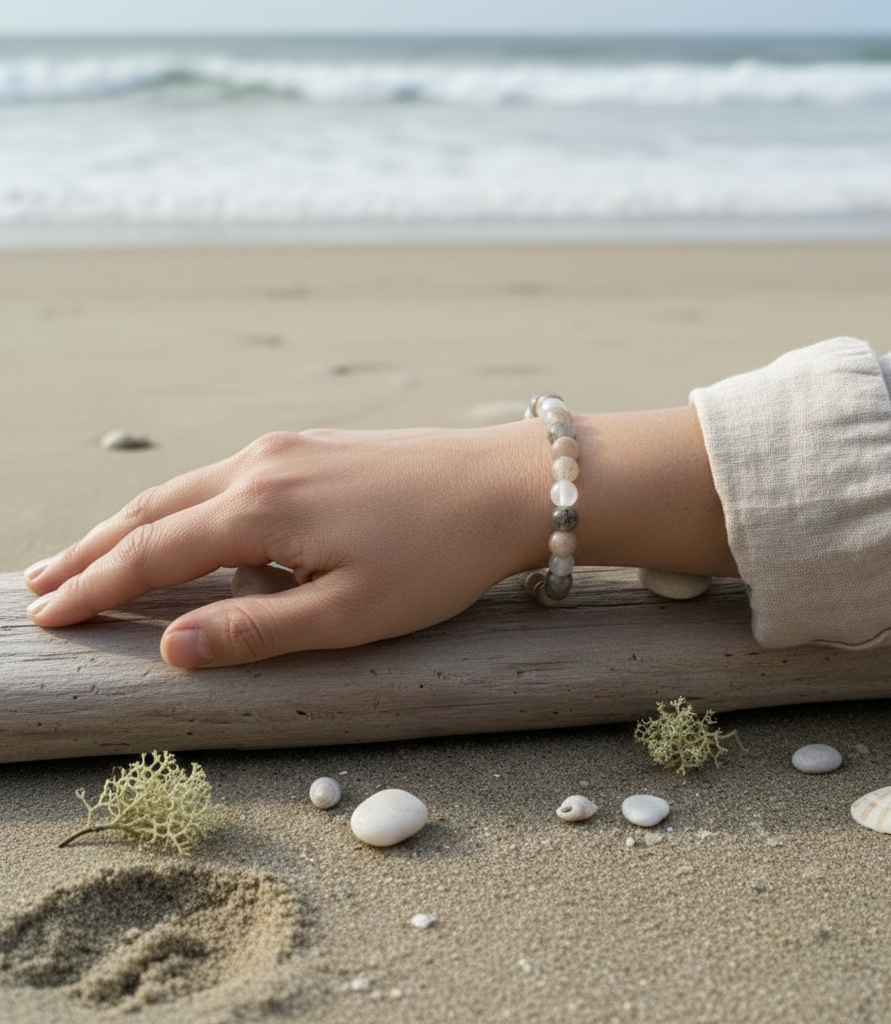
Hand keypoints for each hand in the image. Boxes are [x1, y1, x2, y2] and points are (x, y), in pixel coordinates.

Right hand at [24, 424, 545, 667]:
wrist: (507, 484)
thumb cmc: (439, 558)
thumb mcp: (349, 614)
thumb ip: (254, 630)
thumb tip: (170, 646)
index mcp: (260, 508)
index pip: (150, 553)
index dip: (93, 588)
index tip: (46, 614)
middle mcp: (261, 464)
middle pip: (151, 510)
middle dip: (92, 550)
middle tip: (41, 583)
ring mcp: (288, 447)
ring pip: (186, 488)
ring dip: (133, 524)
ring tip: (90, 554)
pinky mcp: (314, 445)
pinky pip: (226, 477)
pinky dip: (184, 506)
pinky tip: (184, 527)